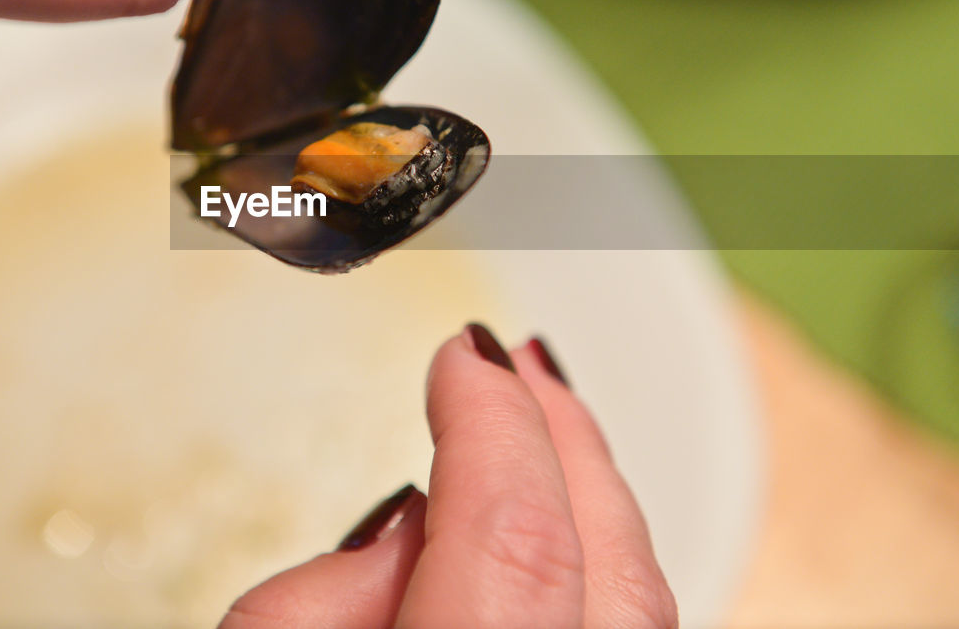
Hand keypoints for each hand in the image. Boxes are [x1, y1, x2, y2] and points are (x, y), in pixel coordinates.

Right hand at [221, 325, 677, 628]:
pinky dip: (606, 564)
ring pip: (643, 603)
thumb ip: (314, 597)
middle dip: (561, 437)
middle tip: (522, 362)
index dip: (493, 426)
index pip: (512, 537)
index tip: (462, 356)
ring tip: (551, 419)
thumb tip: (409, 523)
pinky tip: (574, 529)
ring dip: (592, 492)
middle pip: (606, 561)